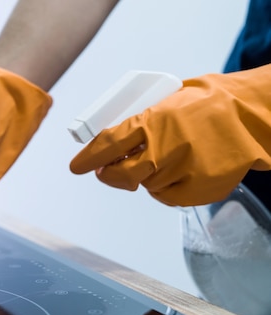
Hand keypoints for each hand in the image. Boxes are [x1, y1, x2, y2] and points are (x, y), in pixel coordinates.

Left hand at [70, 64, 270, 205]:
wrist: (252, 117)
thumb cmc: (210, 105)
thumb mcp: (169, 101)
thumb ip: (142, 122)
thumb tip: (114, 139)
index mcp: (152, 121)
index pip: (108, 144)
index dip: (88, 158)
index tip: (77, 166)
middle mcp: (163, 148)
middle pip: (121, 175)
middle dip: (110, 175)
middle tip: (107, 172)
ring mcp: (180, 171)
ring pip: (147, 186)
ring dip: (147, 177)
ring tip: (168, 159)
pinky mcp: (197, 189)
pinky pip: (168, 197)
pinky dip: (168, 189)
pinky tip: (181, 172)